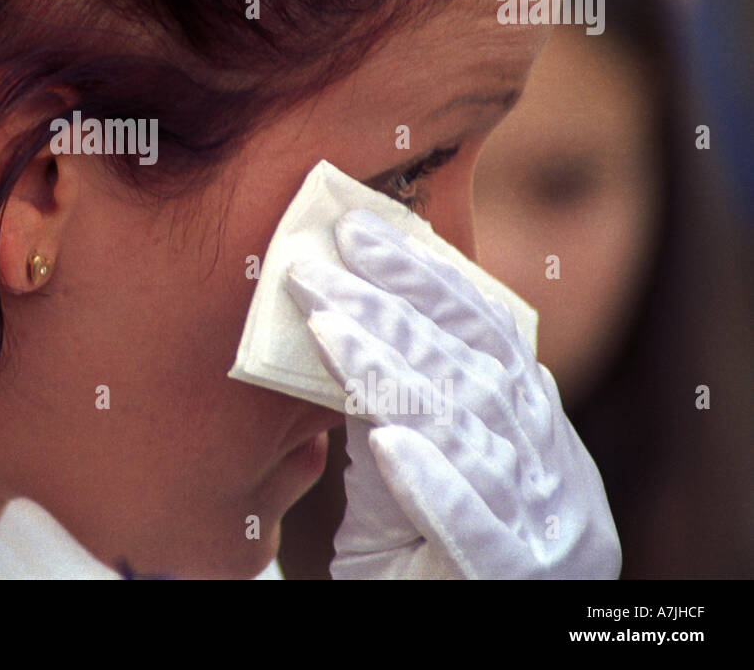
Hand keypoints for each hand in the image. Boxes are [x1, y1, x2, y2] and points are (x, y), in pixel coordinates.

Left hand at [286, 208, 620, 578]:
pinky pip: (473, 529)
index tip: (360, 234)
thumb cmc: (436, 558)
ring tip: (328, 328)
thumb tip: (344, 325)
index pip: (486, 335)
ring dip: (391, 375)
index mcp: (535, 435)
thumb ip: (401, 410)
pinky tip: (384, 444)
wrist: (482, 633)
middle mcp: (546, 471)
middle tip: (317, 264)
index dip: (427, 278)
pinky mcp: (505, 581)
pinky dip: (432, 484)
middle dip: (390, 307)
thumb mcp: (421, 474)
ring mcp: (538, 528)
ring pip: (464, 434)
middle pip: (468, 369)